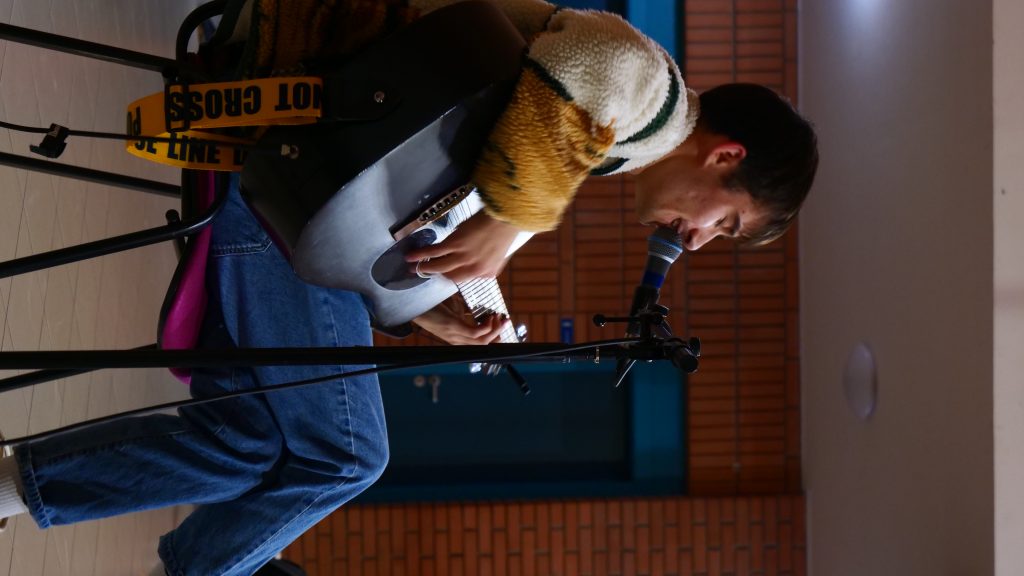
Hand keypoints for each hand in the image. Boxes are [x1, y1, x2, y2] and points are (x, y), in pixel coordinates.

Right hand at [405, 212, 519, 282]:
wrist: (505, 218)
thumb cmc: (503, 234)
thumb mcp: (498, 257)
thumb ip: (485, 267)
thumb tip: (472, 268)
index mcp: (485, 274)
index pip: (462, 280)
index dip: (449, 276)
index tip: (440, 273)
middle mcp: (474, 269)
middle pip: (448, 276)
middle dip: (433, 274)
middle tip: (422, 273)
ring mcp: (464, 257)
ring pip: (438, 267)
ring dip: (423, 267)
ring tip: (411, 267)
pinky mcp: (455, 244)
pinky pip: (435, 252)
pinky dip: (421, 254)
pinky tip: (412, 256)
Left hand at [412, 299, 509, 344]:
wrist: (415, 305)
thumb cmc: (433, 306)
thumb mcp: (454, 310)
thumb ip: (466, 312)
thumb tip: (479, 308)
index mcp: (457, 338)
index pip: (479, 345)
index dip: (493, 338)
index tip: (501, 326)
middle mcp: (457, 340)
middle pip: (483, 345)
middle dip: (497, 334)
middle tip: (505, 321)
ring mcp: (455, 335)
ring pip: (482, 341)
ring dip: (494, 330)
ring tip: (499, 318)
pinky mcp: (454, 327)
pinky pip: (475, 332)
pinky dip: (486, 326)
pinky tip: (489, 316)